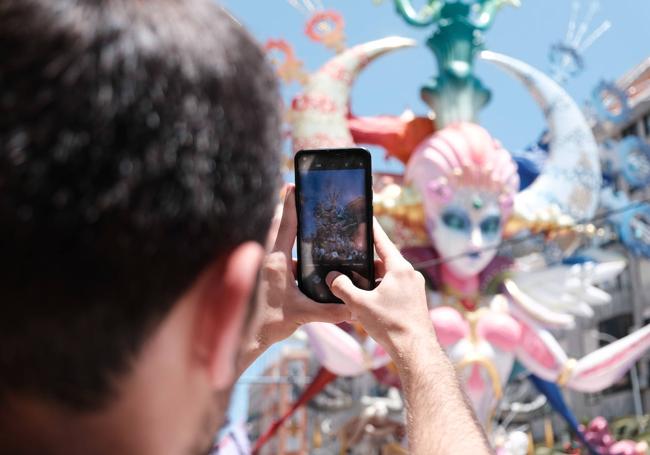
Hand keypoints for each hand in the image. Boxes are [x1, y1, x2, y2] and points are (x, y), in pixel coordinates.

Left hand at [251, 185, 350, 352]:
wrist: (250, 337)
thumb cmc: (271, 323)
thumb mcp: (302, 315)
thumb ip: (328, 311)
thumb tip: (351, 308)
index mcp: (276, 261)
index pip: (285, 226)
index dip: (290, 204)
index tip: (293, 184)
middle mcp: (270, 259)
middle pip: (281, 226)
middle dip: (290, 208)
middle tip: (298, 190)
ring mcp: (269, 266)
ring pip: (282, 241)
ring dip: (294, 232)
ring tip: (312, 223)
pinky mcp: (270, 275)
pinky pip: (283, 256)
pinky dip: (295, 252)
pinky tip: (310, 257)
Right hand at [326, 218, 434, 357]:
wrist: (415, 351)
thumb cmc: (390, 325)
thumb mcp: (360, 304)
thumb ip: (343, 287)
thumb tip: (332, 277)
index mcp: (400, 268)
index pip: (382, 241)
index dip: (371, 229)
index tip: (364, 215)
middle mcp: (410, 274)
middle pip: (383, 260)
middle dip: (365, 261)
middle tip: (347, 257)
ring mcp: (414, 288)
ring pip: (388, 277)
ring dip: (371, 279)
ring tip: (352, 283)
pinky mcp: (414, 301)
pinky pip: (393, 289)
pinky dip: (379, 290)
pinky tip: (366, 301)